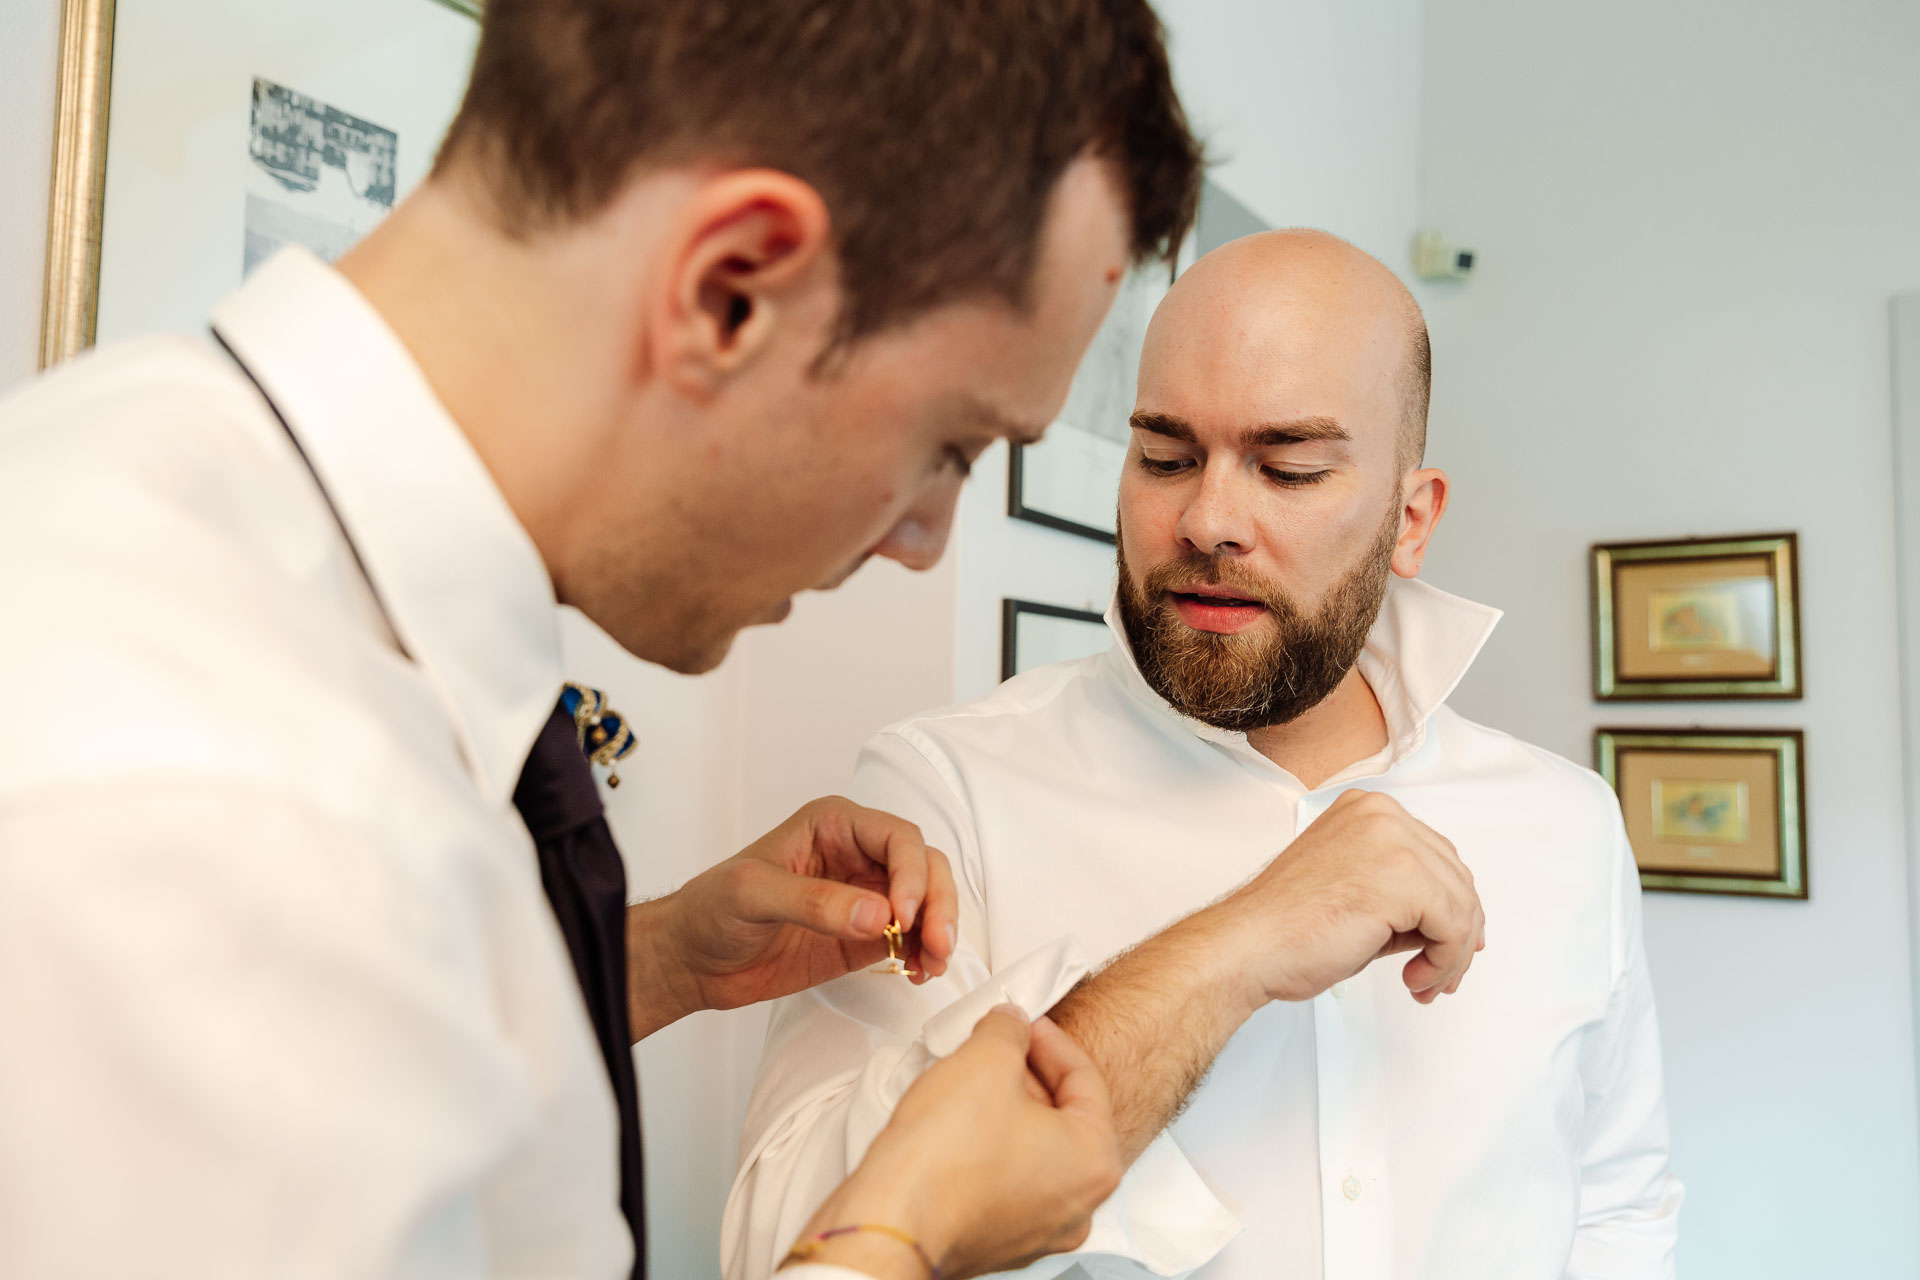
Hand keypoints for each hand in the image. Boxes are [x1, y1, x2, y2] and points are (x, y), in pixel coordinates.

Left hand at [627, 797, 957, 1038]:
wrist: (692, 959)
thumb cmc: (710, 909)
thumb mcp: (752, 894)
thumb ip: (814, 902)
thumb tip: (877, 914)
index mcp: (833, 825)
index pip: (897, 837)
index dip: (911, 873)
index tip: (903, 914)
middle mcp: (857, 855)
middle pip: (924, 866)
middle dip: (937, 904)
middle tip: (937, 944)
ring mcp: (866, 896)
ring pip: (926, 902)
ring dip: (939, 931)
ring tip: (932, 965)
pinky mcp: (866, 936)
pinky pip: (911, 938)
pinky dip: (924, 954)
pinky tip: (919, 973)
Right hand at [792, 1006, 1121, 1279]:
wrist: (891, 1224)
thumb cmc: (942, 1162)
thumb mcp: (985, 1061)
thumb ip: (1007, 1031)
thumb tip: (1009, 1026)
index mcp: (1094, 1163)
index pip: (1085, 1080)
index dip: (1050, 1040)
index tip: (1026, 1025)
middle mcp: (1076, 1207)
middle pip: (1063, 1118)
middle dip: (1028, 1075)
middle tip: (998, 1047)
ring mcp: (1038, 1231)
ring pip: (1034, 1151)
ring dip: (1007, 1111)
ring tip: (971, 1083)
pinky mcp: (999, 1242)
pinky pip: (1006, 1181)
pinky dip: (989, 1149)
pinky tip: (957, 1126)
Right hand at [1226, 789, 1485, 1006]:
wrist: (1250, 945)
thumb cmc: (1287, 929)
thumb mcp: (1357, 892)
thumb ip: (1402, 894)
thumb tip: (1455, 924)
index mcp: (1368, 810)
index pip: (1437, 858)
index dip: (1451, 908)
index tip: (1446, 947)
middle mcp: (1383, 814)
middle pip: (1456, 879)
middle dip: (1457, 935)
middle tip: (1439, 977)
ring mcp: (1393, 839)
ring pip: (1462, 905)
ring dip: (1451, 955)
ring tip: (1423, 983)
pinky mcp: (1401, 876)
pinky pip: (1455, 926)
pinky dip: (1445, 961)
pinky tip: (1413, 979)